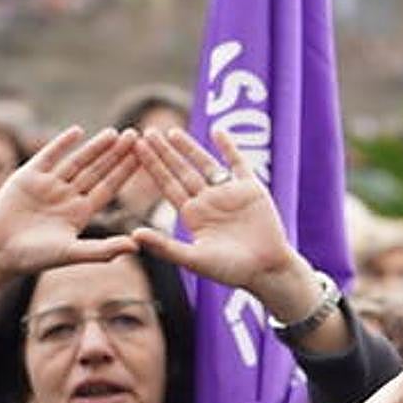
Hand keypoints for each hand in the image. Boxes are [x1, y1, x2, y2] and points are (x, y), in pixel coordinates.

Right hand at [0, 126, 138, 282]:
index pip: (110, 186)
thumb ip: (104, 249)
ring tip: (115, 132)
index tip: (145, 157)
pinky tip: (78, 131)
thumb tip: (136, 247)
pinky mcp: (27, 177)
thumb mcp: (72, 253)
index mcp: (82, 212)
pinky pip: (48, 156)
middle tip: (136, 135)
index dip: (126, 171)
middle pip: (98, 170)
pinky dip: (62, 144)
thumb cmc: (35, 258)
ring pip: (77, 161)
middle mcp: (69, 195)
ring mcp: (49, 184)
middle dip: (116, 154)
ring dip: (95, 147)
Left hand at [131, 128, 308, 312]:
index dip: (152, 166)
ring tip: (171, 132)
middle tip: (146, 131)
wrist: (268, 270)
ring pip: (206, 164)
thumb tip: (133, 234)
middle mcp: (208, 201)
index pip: (168, 185)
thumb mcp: (195, 259)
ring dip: (189, 148)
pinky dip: (229, 148)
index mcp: (193, 216)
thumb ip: (165, 246)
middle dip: (165, 152)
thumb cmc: (232, 270)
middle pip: (182, 171)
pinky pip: (238, 163)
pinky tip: (217, 132)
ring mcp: (229, 194)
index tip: (136, 147)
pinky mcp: (251, 189)